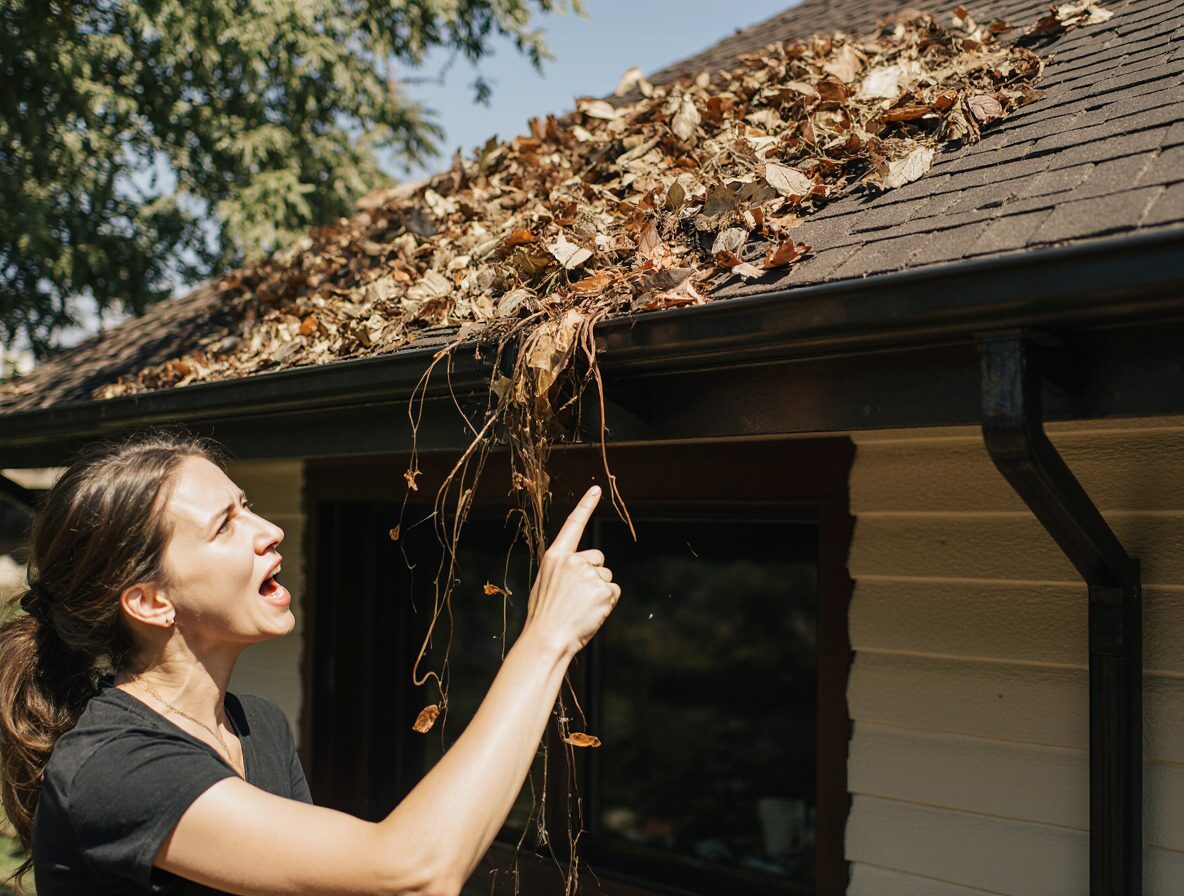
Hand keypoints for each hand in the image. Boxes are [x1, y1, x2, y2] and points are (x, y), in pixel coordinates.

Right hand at [524, 485, 620, 655]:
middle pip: (598, 558)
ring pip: (606, 577)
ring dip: (599, 591)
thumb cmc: (544, 616)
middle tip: (577, 598)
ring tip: (581, 608)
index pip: (573, 525)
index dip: (586, 505)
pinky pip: (614, 592)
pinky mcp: (604, 590)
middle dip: (594, 574)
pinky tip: (591, 612)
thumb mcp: (546, 584)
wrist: (548, 639)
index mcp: (555, 557)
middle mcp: (573, 561)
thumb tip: (585, 568)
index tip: (597, 488)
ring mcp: (589, 574)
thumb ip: (563, 570)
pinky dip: (607, 603)